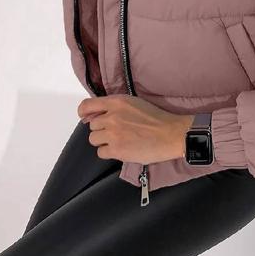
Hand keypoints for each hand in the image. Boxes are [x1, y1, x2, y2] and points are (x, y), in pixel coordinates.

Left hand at [77, 95, 193, 164]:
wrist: (170, 133)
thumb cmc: (156, 117)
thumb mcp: (134, 103)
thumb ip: (115, 107)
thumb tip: (98, 115)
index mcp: (116, 102)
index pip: (87, 105)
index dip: (84, 113)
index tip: (86, 117)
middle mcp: (111, 116)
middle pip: (92, 126)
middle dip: (101, 129)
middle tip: (116, 132)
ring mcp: (113, 134)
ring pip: (93, 139)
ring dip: (104, 141)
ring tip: (119, 141)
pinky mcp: (116, 149)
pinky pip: (101, 152)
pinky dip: (109, 152)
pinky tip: (122, 149)